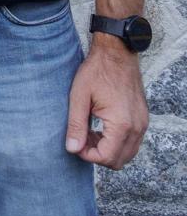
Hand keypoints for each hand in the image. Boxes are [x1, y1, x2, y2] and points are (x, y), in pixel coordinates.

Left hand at [65, 39, 147, 168]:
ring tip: (89, 134)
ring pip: (127, 153)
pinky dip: (117, 143)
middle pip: (119, 161)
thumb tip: (72, 149)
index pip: (107, 157)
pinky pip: (132, 142)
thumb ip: (76, 125)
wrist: (116, 54)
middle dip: (98, 155)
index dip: (88, 155)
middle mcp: (137, 127)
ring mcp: (142, 124)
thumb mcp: (79, 97)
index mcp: (121, 123)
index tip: (75, 144)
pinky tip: (100, 129)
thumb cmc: (96, 71)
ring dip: (108, 150)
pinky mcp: (142, 119)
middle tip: (81, 140)